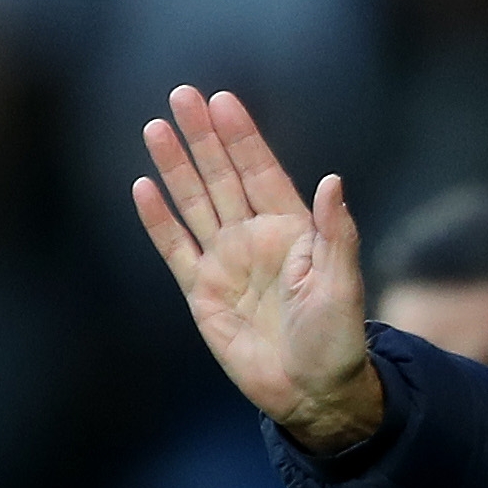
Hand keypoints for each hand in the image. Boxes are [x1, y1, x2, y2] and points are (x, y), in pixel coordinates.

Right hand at [134, 87, 384, 453]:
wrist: (312, 393)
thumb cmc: (338, 341)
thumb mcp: (344, 286)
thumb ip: (336, 234)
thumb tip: (332, 181)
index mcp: (293, 230)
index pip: (261, 171)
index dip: (242, 136)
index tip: (222, 99)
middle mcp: (255, 239)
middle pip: (222, 177)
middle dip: (202, 137)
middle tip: (180, 94)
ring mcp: (225, 263)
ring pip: (195, 203)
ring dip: (175, 167)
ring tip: (155, 127)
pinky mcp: (201, 292)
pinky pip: (175, 249)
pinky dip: (158, 221)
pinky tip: (143, 187)